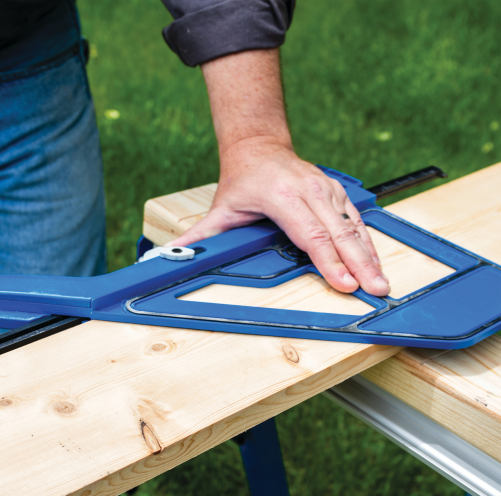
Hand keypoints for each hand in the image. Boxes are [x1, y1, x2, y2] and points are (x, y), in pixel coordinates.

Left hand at [170, 140, 389, 295]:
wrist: (258, 147)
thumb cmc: (241, 182)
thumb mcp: (220, 210)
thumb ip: (201, 237)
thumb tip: (170, 257)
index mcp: (283, 195)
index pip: (311, 233)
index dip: (329, 261)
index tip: (344, 283)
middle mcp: (310, 189)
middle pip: (340, 232)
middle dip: (360, 263)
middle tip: (377, 290)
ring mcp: (327, 189)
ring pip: (354, 225)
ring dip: (370, 255)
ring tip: (383, 282)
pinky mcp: (337, 192)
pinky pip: (357, 219)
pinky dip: (368, 242)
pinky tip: (376, 262)